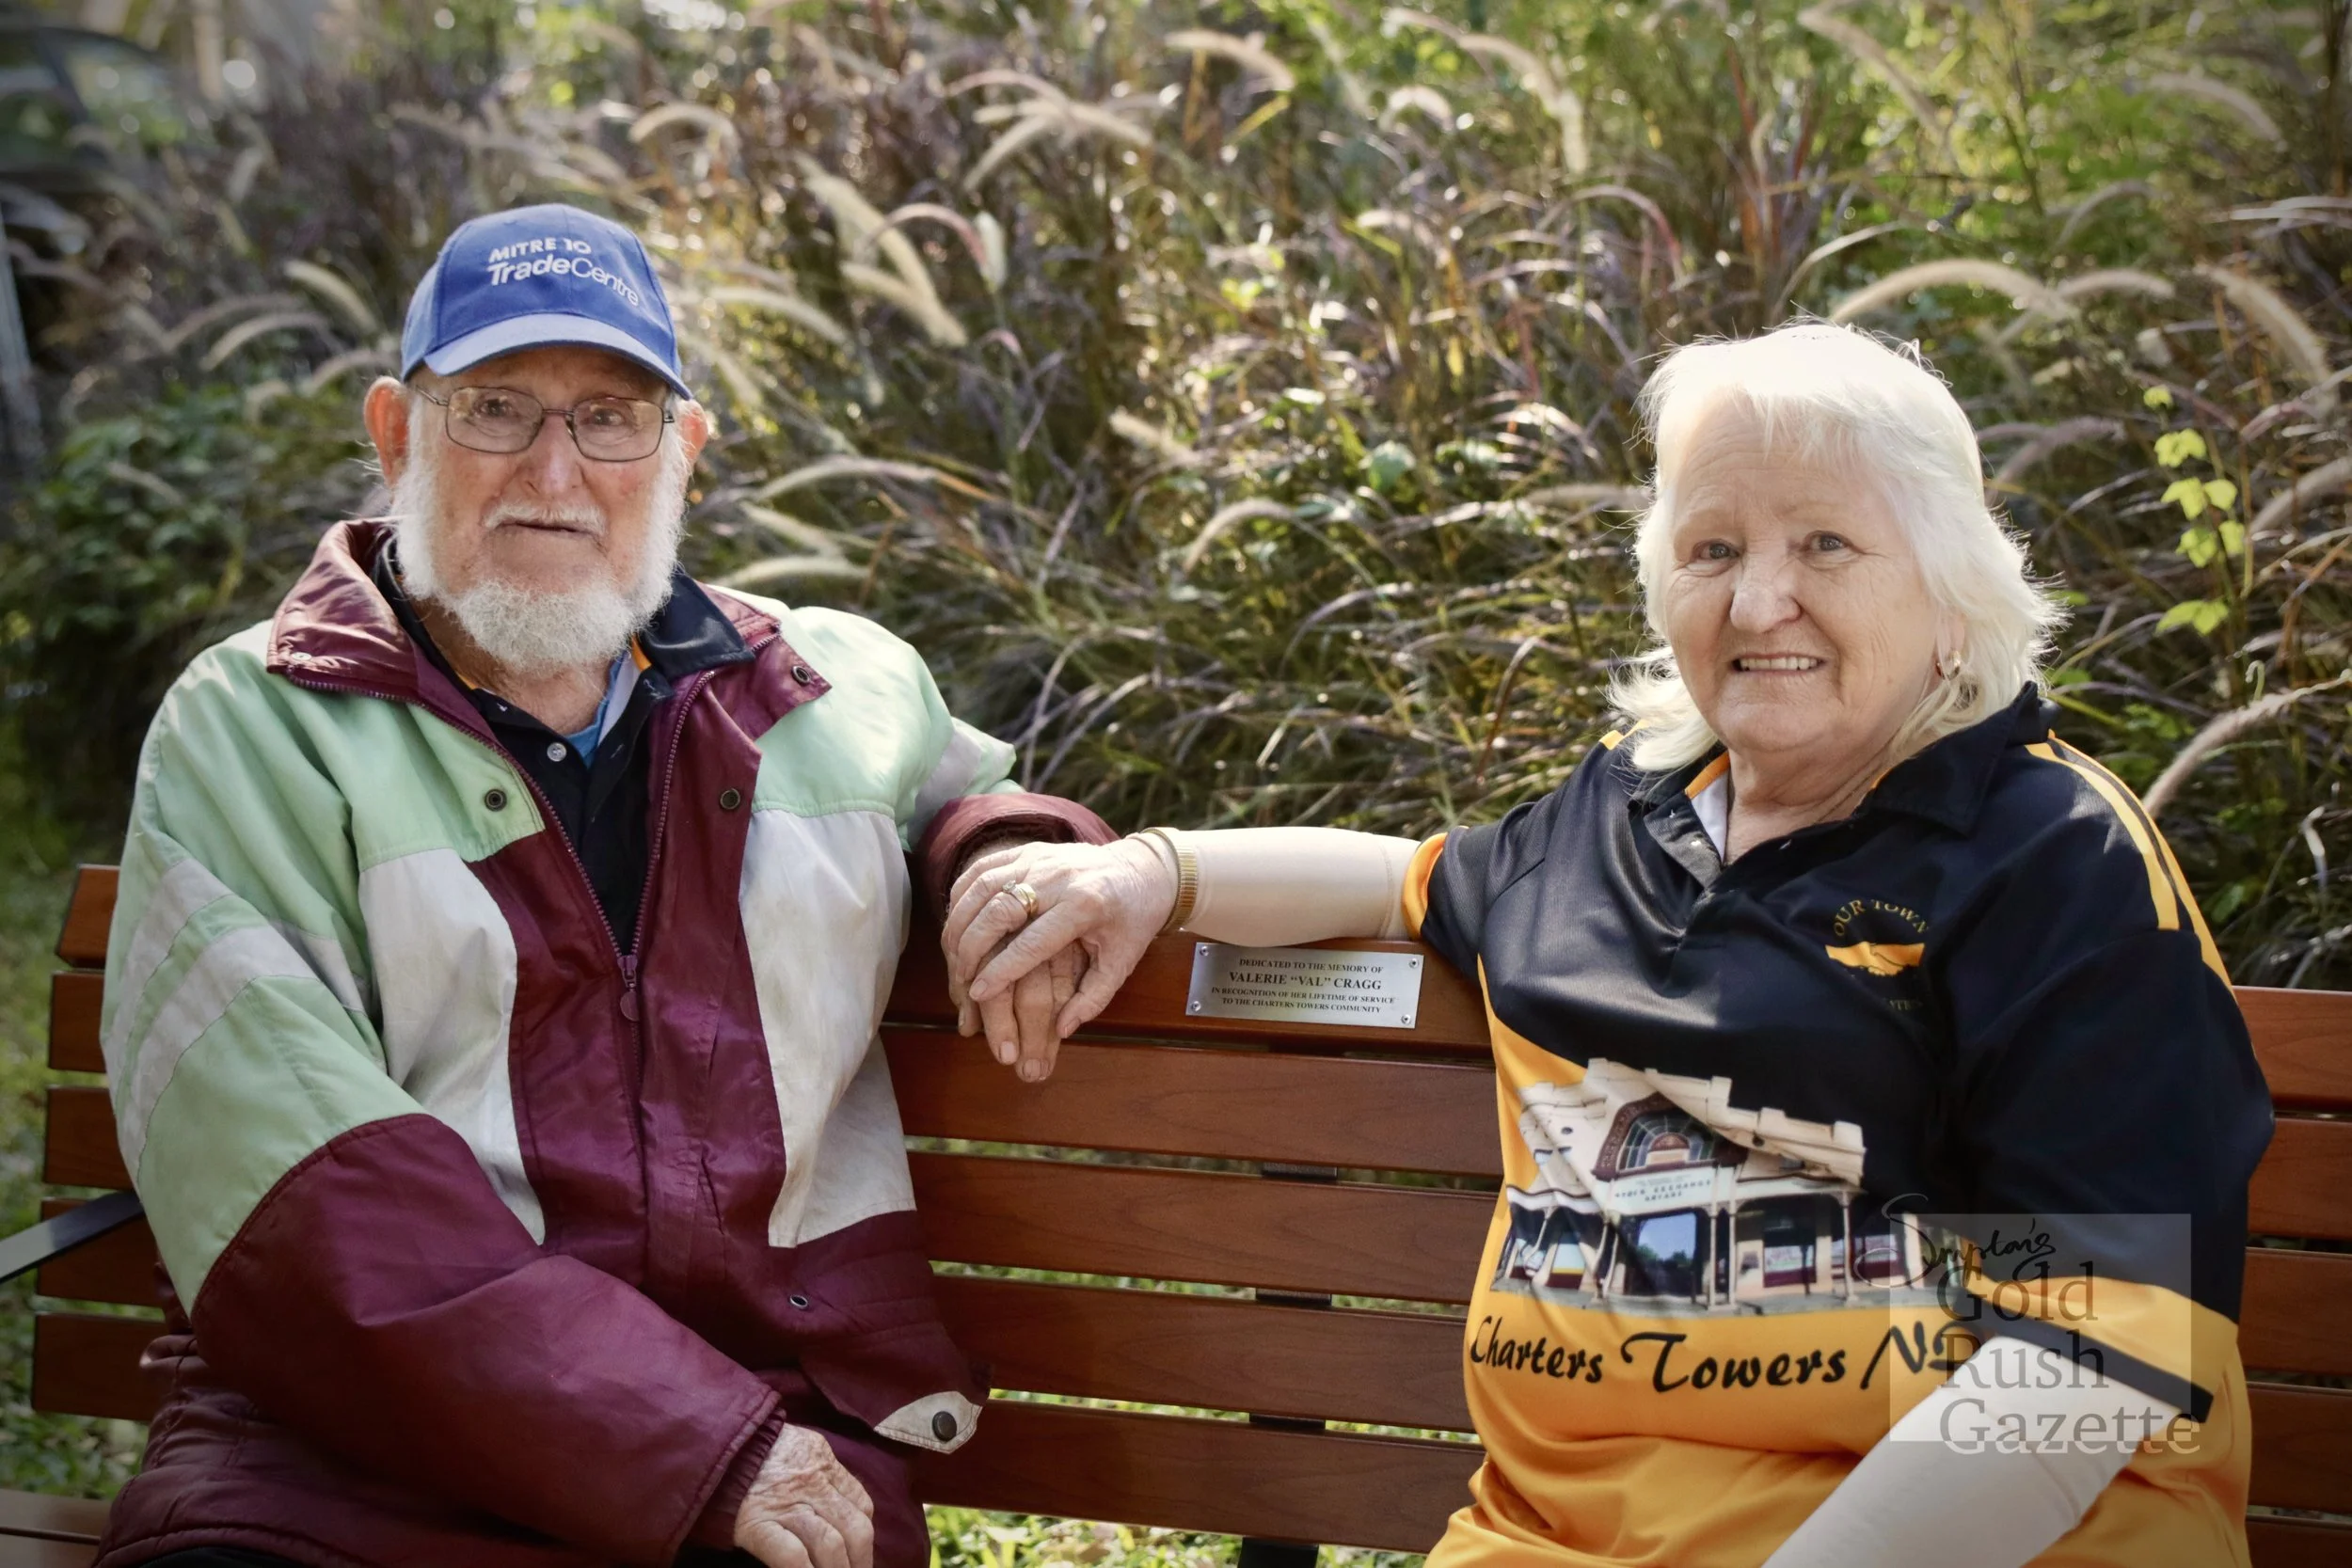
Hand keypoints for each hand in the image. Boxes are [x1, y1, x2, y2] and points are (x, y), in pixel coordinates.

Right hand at [733, 1423, 874, 1567]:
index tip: (859, 1553)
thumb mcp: (794, 1445)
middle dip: (860, 1561)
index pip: (861, 1504)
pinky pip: (792, 1555)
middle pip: (855, 1528)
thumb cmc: (749, 1446)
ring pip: (830, 1544)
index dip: (863, 1536)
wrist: (709, 1442)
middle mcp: (812, 1482)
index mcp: (822, 1460)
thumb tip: (833, 1504)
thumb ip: (817, 1470)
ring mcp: (785, 1504)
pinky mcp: (757, 1524)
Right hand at [942, 837, 1175, 1080]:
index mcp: (1085, 905)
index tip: (977, 993)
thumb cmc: (1132, 920)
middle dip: (972, 946)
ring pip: (983, 885)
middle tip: (961, 978)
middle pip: (1000, 909)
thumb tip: (1063, 1031)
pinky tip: (955, 921)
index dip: (1001, 969)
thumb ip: (1094, 998)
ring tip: (953, 955)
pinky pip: (983, 868)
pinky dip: (962, 894)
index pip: (1033, 942)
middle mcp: (1058, 876)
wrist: (1143, 869)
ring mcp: (1039, 858)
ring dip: (961, 921)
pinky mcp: (1027, 850)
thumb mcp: (1124, 961)